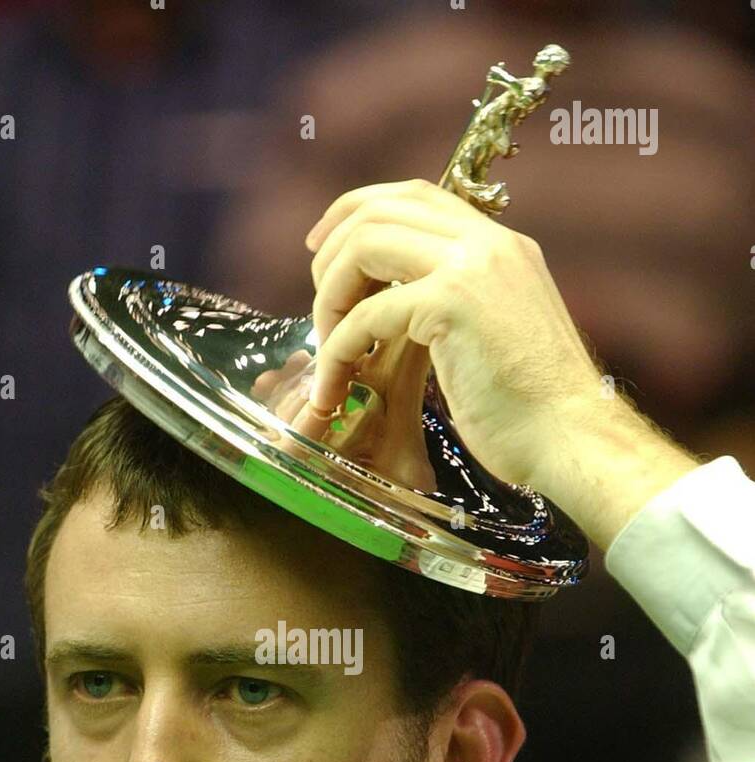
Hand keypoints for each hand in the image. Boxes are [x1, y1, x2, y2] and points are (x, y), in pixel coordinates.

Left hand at [305, 178, 604, 491]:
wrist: (574, 438)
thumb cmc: (535, 410)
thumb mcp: (495, 335)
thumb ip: (457, 304)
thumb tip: (400, 308)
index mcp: (500, 245)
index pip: (414, 195)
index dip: (355, 212)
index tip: (322, 249)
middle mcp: (487, 242)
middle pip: (379, 209)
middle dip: (330, 253)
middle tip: (316, 307)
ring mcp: (471, 266)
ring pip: (364, 246)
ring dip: (328, 297)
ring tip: (326, 346)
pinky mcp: (452, 304)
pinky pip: (366, 314)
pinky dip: (337, 349)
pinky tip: (335, 384)